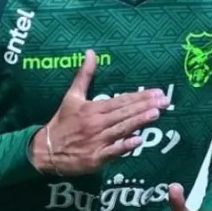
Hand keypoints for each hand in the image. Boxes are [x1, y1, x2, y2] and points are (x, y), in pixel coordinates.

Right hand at [32, 49, 169, 175]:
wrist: (46, 150)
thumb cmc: (62, 122)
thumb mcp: (71, 97)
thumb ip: (84, 75)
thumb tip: (91, 52)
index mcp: (92, 108)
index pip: (120, 101)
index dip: (139, 96)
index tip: (157, 92)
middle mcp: (96, 123)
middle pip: (124, 113)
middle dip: (146, 106)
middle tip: (165, 100)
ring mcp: (97, 141)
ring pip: (121, 129)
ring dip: (139, 122)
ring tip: (156, 114)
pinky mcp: (96, 158)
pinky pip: (113, 151)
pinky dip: (124, 146)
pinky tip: (138, 140)